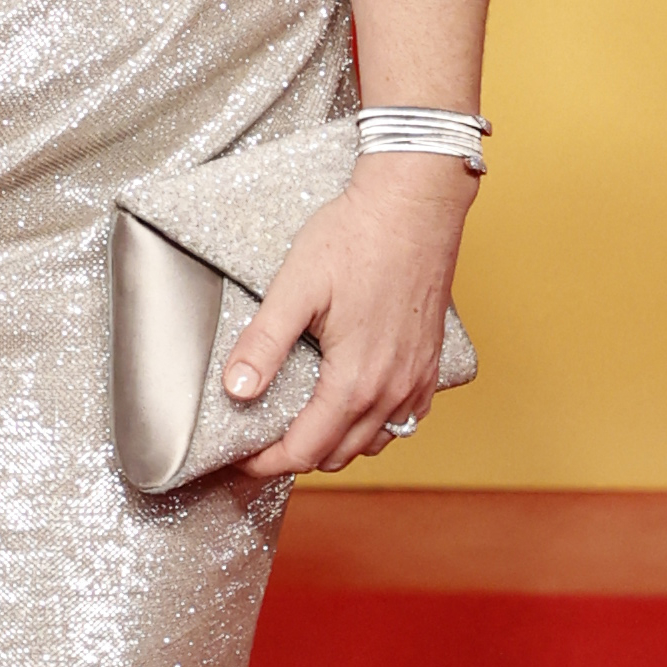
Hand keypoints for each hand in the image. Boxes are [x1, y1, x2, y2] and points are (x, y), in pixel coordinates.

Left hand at [225, 155, 471, 482]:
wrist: (416, 203)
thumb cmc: (357, 236)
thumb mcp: (296, 287)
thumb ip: (264, 344)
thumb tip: (235, 389)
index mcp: (355, 380)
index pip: (304, 451)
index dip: (265, 463)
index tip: (239, 458)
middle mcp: (392, 390)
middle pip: (337, 455)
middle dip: (295, 458)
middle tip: (260, 444)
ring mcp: (417, 379)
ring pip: (374, 443)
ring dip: (335, 445)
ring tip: (300, 427)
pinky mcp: (431, 363)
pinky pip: (404, 420)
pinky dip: (374, 428)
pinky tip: (352, 408)